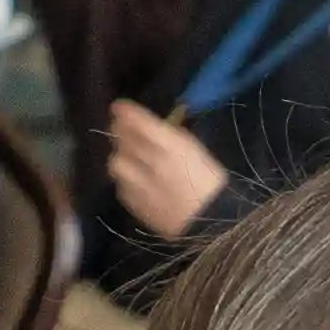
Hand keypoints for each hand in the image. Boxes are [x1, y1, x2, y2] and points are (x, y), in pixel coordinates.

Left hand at [102, 99, 229, 238]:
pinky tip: (132, 179)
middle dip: (120, 132)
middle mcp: (153, 164)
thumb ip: (174, 138)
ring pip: (117, 164)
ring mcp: (142, 186)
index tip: (119, 107)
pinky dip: (124, 179)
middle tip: (120, 129)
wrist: (212, 223)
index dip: (127, 113)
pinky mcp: (137, 206)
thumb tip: (155, 128)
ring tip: (126, 156)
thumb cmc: (211, 184)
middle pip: (124, 141)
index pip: (141, 124)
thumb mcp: (197, 152)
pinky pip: (121, 186)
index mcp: (174, 148)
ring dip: (120, 156)